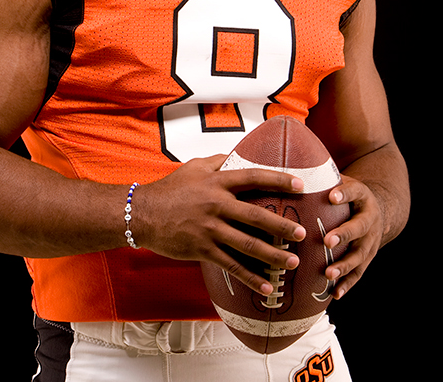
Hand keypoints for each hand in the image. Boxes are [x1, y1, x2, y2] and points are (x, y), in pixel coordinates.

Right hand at [134, 154, 306, 295]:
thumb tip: (238, 156)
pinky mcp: (202, 249)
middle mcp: (216, 204)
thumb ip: (218, 161)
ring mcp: (210, 229)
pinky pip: (231, 265)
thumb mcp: (194, 167)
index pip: (253, 177)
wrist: (141, 213)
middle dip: (281, 226)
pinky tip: (267, 286)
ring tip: (292, 262)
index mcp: (217, 182)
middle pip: (255, 215)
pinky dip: (250, 277)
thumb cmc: (170, 188)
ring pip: (247, 244)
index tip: (300, 184)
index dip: (278, 179)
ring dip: (272, 255)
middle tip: (301, 233)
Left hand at [323, 174, 383, 298]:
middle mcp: (369, 218)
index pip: (354, 192)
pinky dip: (347, 284)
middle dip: (343, 234)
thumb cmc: (346, 193)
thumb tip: (288, 164)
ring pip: (360, 255)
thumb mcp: (340, 179)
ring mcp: (371, 241)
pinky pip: (359, 273)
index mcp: (361, 195)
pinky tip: (335, 294)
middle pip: (359, 227)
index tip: (332, 197)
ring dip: (344, 265)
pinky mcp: (368, 258)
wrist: (377, 209)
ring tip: (328, 274)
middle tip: (326, 241)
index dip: (344, 194)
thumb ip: (320, 175)